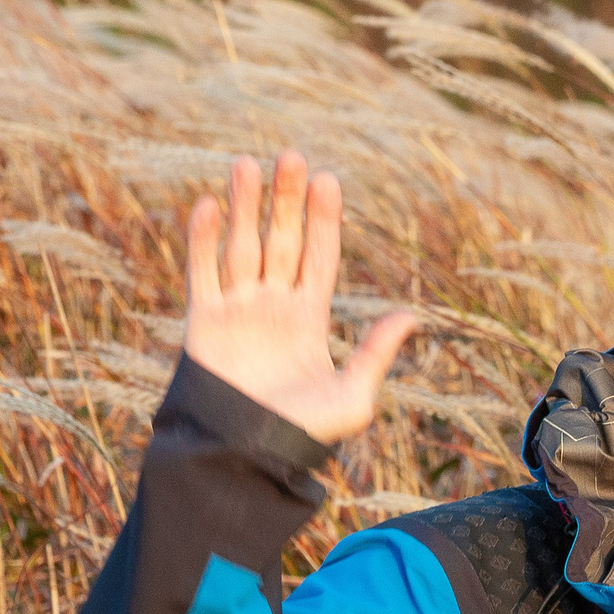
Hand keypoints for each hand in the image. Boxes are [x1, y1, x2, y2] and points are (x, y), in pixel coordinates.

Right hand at [182, 150, 413, 443]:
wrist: (249, 457)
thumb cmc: (304, 433)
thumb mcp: (354, 396)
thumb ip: (376, 353)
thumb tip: (411, 316)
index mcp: (310, 318)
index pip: (319, 257)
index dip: (324, 220)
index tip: (330, 181)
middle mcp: (273, 306)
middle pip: (282, 240)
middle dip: (286, 200)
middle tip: (292, 156)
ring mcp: (238, 310)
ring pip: (242, 245)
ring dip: (244, 206)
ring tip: (248, 163)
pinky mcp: (204, 321)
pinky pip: (202, 272)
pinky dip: (202, 239)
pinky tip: (207, 204)